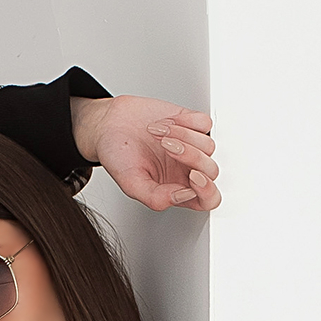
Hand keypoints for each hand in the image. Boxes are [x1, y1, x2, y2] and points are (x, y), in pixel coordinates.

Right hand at [69, 94, 220, 212]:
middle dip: (191, 156)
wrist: (110, 125)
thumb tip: (184, 196)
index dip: (208, 191)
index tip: (193, 177)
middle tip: (166, 146)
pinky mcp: (190, 123)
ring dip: (183, 136)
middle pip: (211, 170)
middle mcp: (187, 170)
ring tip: (158, 132)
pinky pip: (204, 124)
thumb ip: (157, 198)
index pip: (208, 199)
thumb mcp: (131, 184)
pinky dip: (187, 121)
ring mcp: (191, 146)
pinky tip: (167, 122)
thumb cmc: (119, 157)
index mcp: (178, 190)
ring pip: (208, 145)